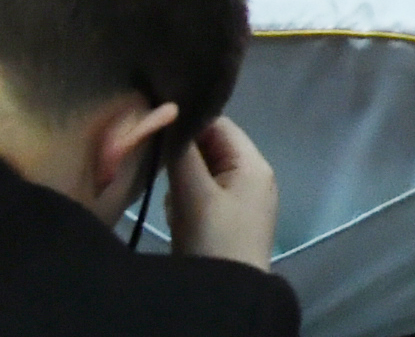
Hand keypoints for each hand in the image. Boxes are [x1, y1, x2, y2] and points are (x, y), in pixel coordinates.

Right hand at [166, 114, 279, 271]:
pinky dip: (189, 205)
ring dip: (184, 187)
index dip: (189, 126)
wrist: (227, 296)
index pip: (219, 125)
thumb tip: (171, 118)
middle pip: (211, 149)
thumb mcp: (194, 193)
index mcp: (254, 163)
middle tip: (170, 183)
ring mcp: (244, 200)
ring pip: (204, 174)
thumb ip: (182, 153)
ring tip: (178, 209)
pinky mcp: (231, 221)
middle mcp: (254, 176)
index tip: (160, 138)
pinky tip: (181, 222)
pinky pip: (205, 198)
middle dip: (185, 163)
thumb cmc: (214, 239)